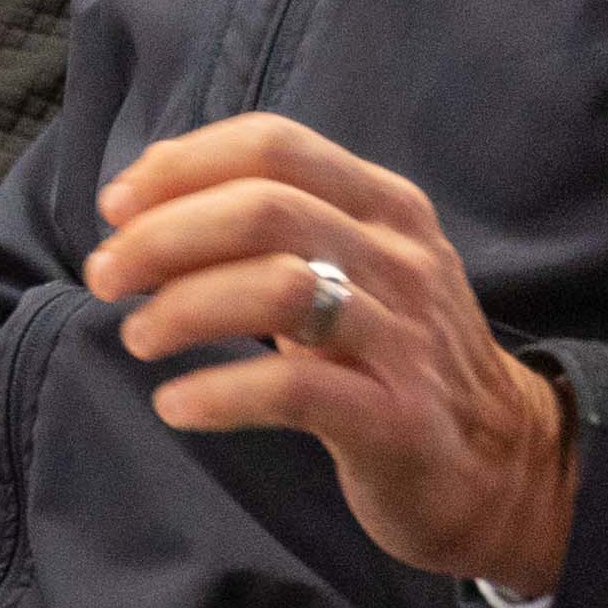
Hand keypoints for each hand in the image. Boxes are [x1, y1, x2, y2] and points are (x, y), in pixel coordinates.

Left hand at [83, 113, 574, 592]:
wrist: (502, 461)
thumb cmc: (393, 354)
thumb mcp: (354, 266)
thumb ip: (274, 220)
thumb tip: (153, 181)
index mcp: (385, 206)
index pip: (273, 146)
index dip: (181, 167)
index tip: (116, 208)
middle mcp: (400, 258)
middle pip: (264, 209)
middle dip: (162, 236)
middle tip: (106, 277)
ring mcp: (405, 337)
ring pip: (276, 288)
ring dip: (182, 309)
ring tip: (138, 339)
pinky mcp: (396, 417)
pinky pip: (292, 389)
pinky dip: (218, 392)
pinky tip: (176, 404)